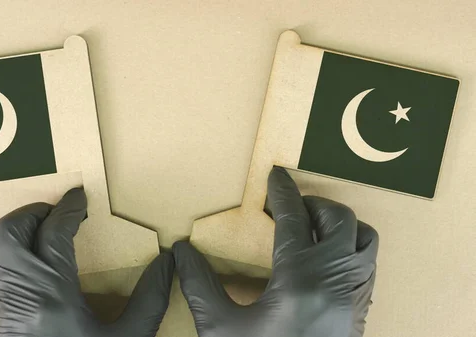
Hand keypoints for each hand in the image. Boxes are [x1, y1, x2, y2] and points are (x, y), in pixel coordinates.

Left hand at [0, 188, 174, 336]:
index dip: (69, 207)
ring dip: (10, 230)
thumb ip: (149, 299)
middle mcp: (16, 290)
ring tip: (37, 231)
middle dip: (34, 213)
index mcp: (52, 290)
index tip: (80, 197)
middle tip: (58, 213)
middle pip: (11, 230)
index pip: (54, 231)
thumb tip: (167, 263)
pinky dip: (1, 253)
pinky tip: (26, 265)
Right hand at [173, 166, 378, 336]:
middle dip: (313, 204)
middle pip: (338, 219)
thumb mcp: (221, 329)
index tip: (274, 174)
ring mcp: (354, 295)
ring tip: (310, 227)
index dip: (281, 192)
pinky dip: (350, 247)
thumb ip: (199, 285)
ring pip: (363, 239)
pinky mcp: (360, 311)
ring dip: (339, 224)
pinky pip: (367, 263)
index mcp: (299, 278)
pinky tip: (324, 259)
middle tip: (288, 206)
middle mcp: (335, 280)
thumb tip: (180, 251)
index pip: (292, 218)